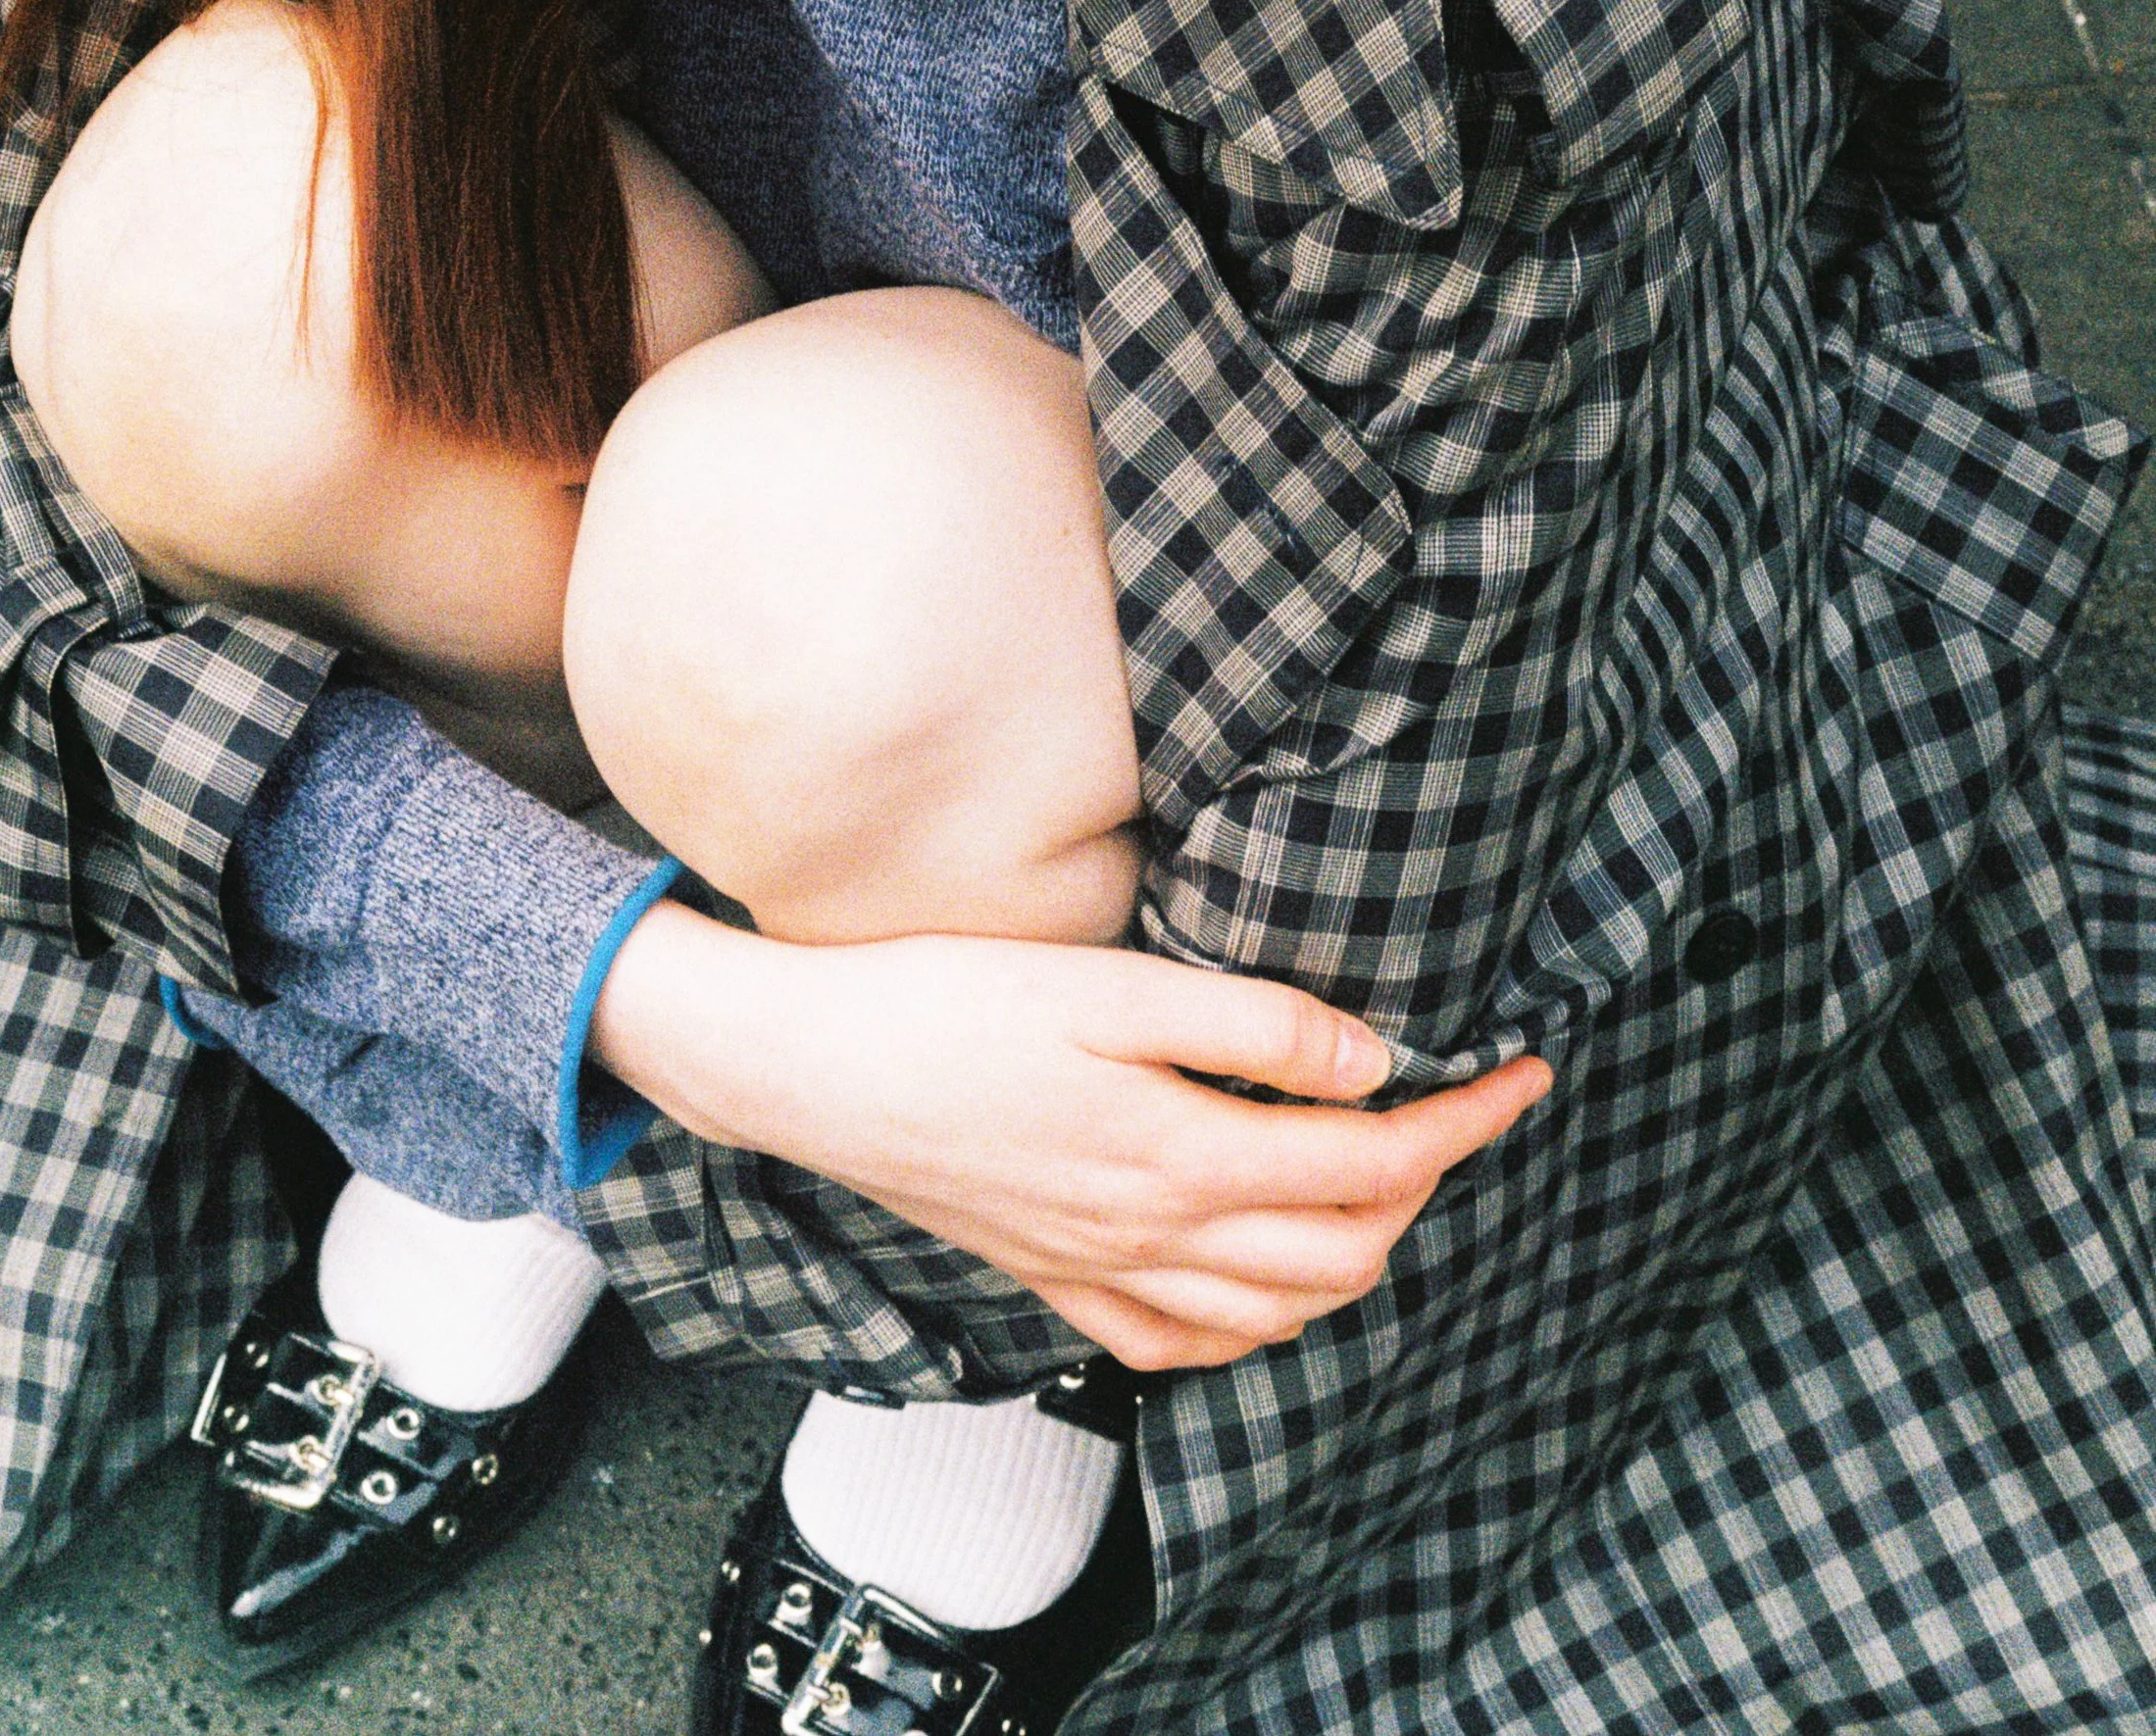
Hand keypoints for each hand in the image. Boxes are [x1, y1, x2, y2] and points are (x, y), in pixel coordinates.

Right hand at [588, 906, 1549, 1368]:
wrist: (805, 1066)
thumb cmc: (946, 999)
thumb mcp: (1106, 985)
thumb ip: (1247, 1025)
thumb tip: (1372, 1062)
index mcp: (1177, 1154)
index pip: (1370, 1161)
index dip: (1464, 1124)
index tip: (1527, 1078)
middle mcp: (1151, 1238)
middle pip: (1342, 1251)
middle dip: (1425, 1189)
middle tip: (1459, 1109)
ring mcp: (1099, 1275)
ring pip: (1276, 1313)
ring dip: (1355, 1253)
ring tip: (1385, 1175)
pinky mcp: (1052, 1284)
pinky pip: (1185, 1346)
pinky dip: (1256, 1322)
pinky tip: (1263, 1270)